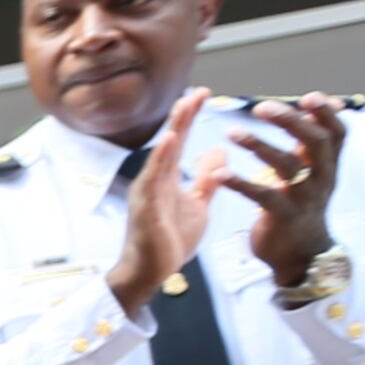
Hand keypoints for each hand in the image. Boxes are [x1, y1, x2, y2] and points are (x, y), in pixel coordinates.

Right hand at [108, 89, 221, 313]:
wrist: (150, 272)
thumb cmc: (168, 240)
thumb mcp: (198, 205)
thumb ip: (207, 179)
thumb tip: (219, 152)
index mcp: (166, 178)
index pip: (180, 140)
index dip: (190, 116)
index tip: (203, 93)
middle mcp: (154, 179)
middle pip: (169, 141)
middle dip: (182, 115)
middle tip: (197, 91)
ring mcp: (147, 192)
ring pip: (161, 155)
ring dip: (173, 130)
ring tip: (184, 107)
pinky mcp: (146, 207)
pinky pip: (153, 179)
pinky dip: (160, 158)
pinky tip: (170, 140)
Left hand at [227, 94, 346, 286]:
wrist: (302, 254)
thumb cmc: (304, 204)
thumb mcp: (317, 170)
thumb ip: (314, 139)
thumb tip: (324, 101)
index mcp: (328, 164)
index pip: (337, 133)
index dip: (327, 114)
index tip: (310, 97)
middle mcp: (321, 178)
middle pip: (314, 142)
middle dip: (291, 122)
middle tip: (260, 107)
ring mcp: (303, 197)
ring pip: (286, 166)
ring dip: (259, 146)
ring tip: (232, 133)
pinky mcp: (282, 216)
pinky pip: (263, 196)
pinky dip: (241, 184)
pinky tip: (220, 175)